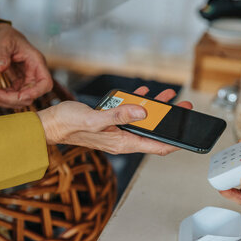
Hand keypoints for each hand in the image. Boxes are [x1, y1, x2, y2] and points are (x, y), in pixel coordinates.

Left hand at [0, 22, 52, 107]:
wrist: (3, 38)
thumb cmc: (8, 37)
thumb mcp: (4, 42)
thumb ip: (2, 54)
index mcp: (37, 63)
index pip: (46, 83)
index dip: (35, 92)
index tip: (20, 96)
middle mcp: (34, 75)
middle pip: (29, 96)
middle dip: (10, 99)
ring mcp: (26, 82)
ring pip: (19, 100)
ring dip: (2, 101)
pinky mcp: (17, 85)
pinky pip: (10, 97)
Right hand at [37, 86, 192, 154]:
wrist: (51, 123)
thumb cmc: (69, 124)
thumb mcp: (95, 118)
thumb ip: (119, 115)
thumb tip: (143, 112)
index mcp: (122, 142)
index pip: (156, 146)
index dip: (175, 142)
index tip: (189, 137)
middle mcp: (123, 139)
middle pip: (153, 132)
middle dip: (169, 121)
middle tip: (183, 108)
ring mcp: (117, 131)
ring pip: (143, 121)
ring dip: (155, 109)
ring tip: (169, 96)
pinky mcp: (111, 122)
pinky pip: (129, 113)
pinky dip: (137, 103)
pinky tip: (143, 93)